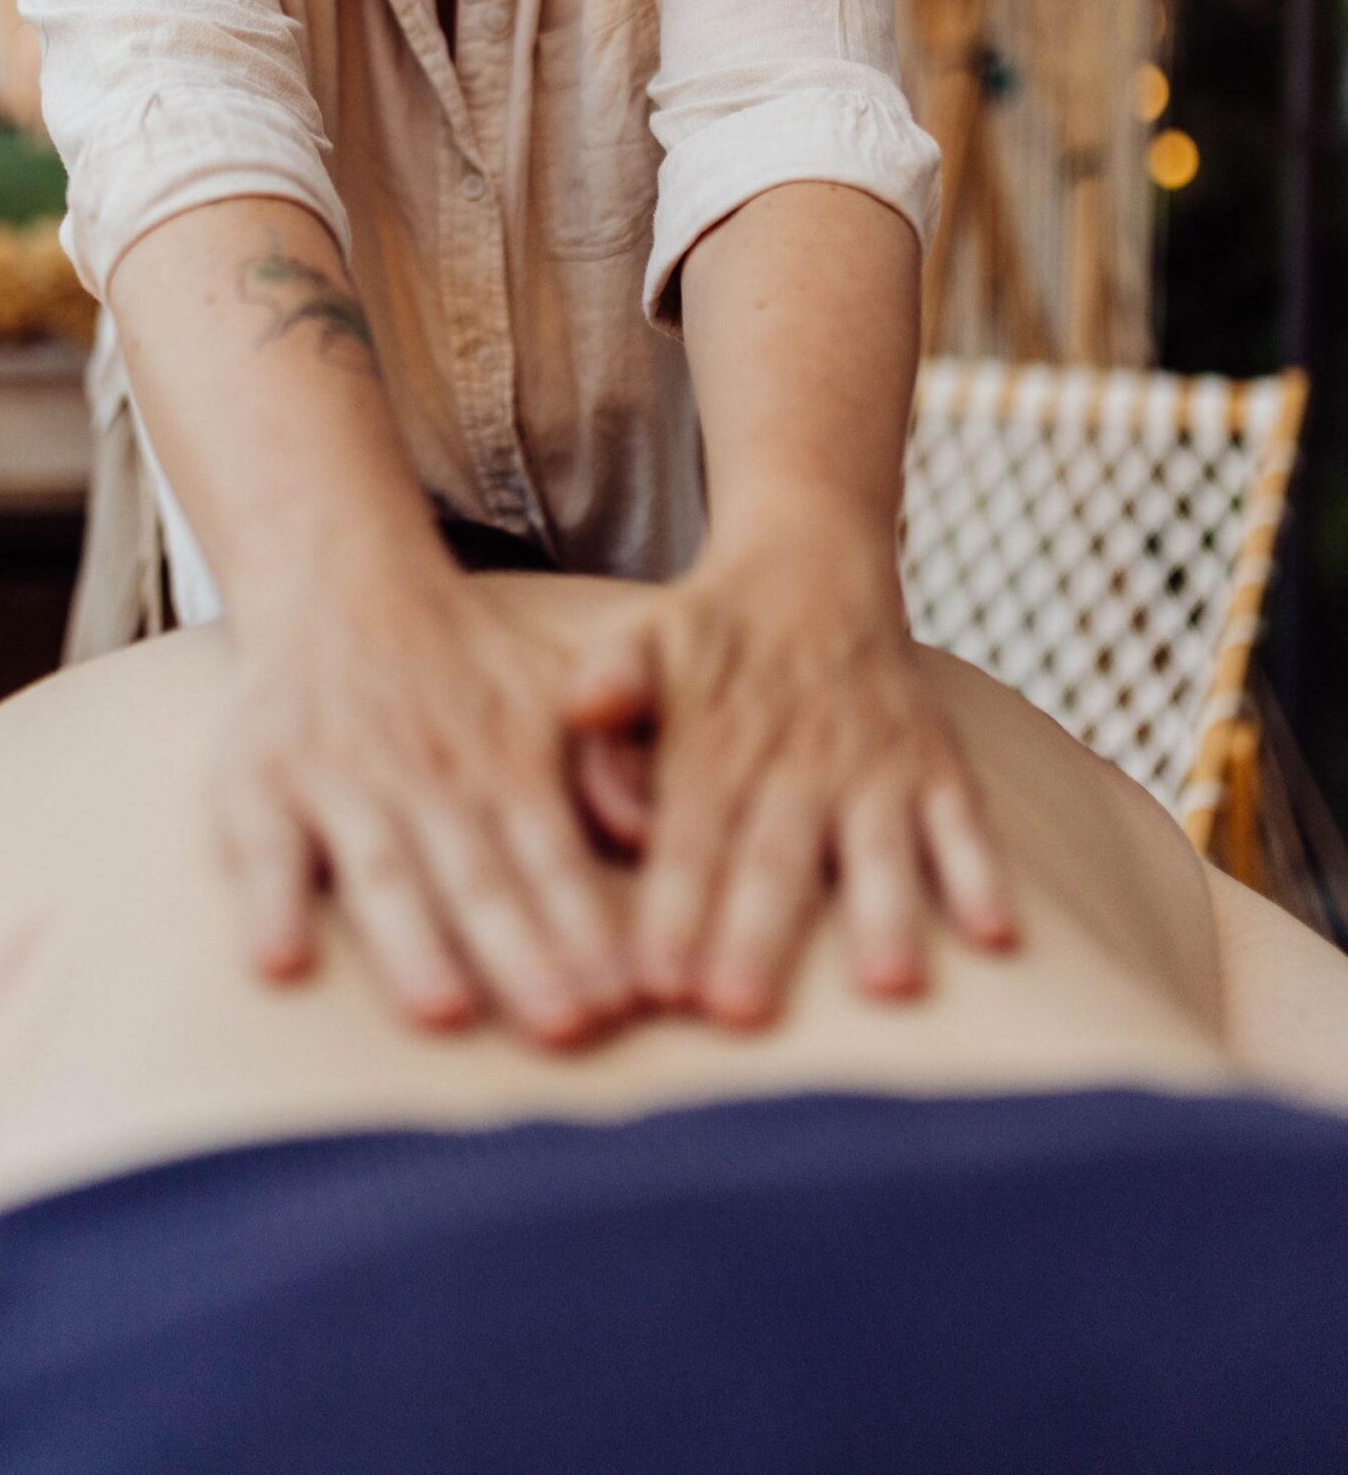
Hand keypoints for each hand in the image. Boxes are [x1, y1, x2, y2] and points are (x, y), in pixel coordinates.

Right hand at [213, 561, 634, 1048]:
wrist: (337, 582)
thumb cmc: (463, 665)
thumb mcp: (553, 689)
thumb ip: (608, 761)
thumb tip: (655, 832)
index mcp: (507, 762)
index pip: (554, 859)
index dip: (587, 930)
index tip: (623, 1003)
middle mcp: (429, 776)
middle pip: (478, 880)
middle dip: (520, 955)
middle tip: (563, 1028)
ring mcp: (341, 779)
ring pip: (382, 872)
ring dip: (413, 942)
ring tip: (441, 1010)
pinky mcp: (259, 784)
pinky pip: (262, 850)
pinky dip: (270, 902)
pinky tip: (281, 960)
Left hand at [563, 526, 1016, 1024]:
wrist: (814, 564)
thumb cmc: (708, 633)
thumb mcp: (641, 637)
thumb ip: (607, 681)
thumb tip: (581, 708)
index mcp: (713, 742)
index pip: (688, 834)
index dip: (673, 907)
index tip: (656, 983)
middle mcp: (797, 759)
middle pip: (775, 857)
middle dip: (758, 936)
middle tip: (740, 1012)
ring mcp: (874, 765)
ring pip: (878, 846)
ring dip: (883, 913)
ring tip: (886, 985)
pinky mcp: (934, 764)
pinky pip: (964, 818)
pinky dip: (981, 873)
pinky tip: (995, 936)